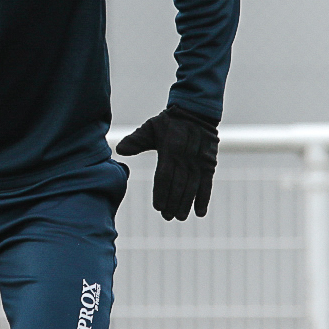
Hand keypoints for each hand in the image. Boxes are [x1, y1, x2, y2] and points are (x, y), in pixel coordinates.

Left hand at [115, 106, 218, 220]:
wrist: (196, 111)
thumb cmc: (169, 122)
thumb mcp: (150, 127)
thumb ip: (136, 140)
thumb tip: (120, 149)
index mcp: (170, 149)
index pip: (164, 176)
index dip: (161, 192)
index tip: (157, 207)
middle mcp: (185, 157)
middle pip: (178, 184)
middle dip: (173, 202)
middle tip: (167, 216)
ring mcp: (199, 161)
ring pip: (192, 186)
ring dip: (186, 203)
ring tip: (180, 217)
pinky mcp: (209, 163)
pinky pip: (207, 183)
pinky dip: (204, 198)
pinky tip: (200, 213)